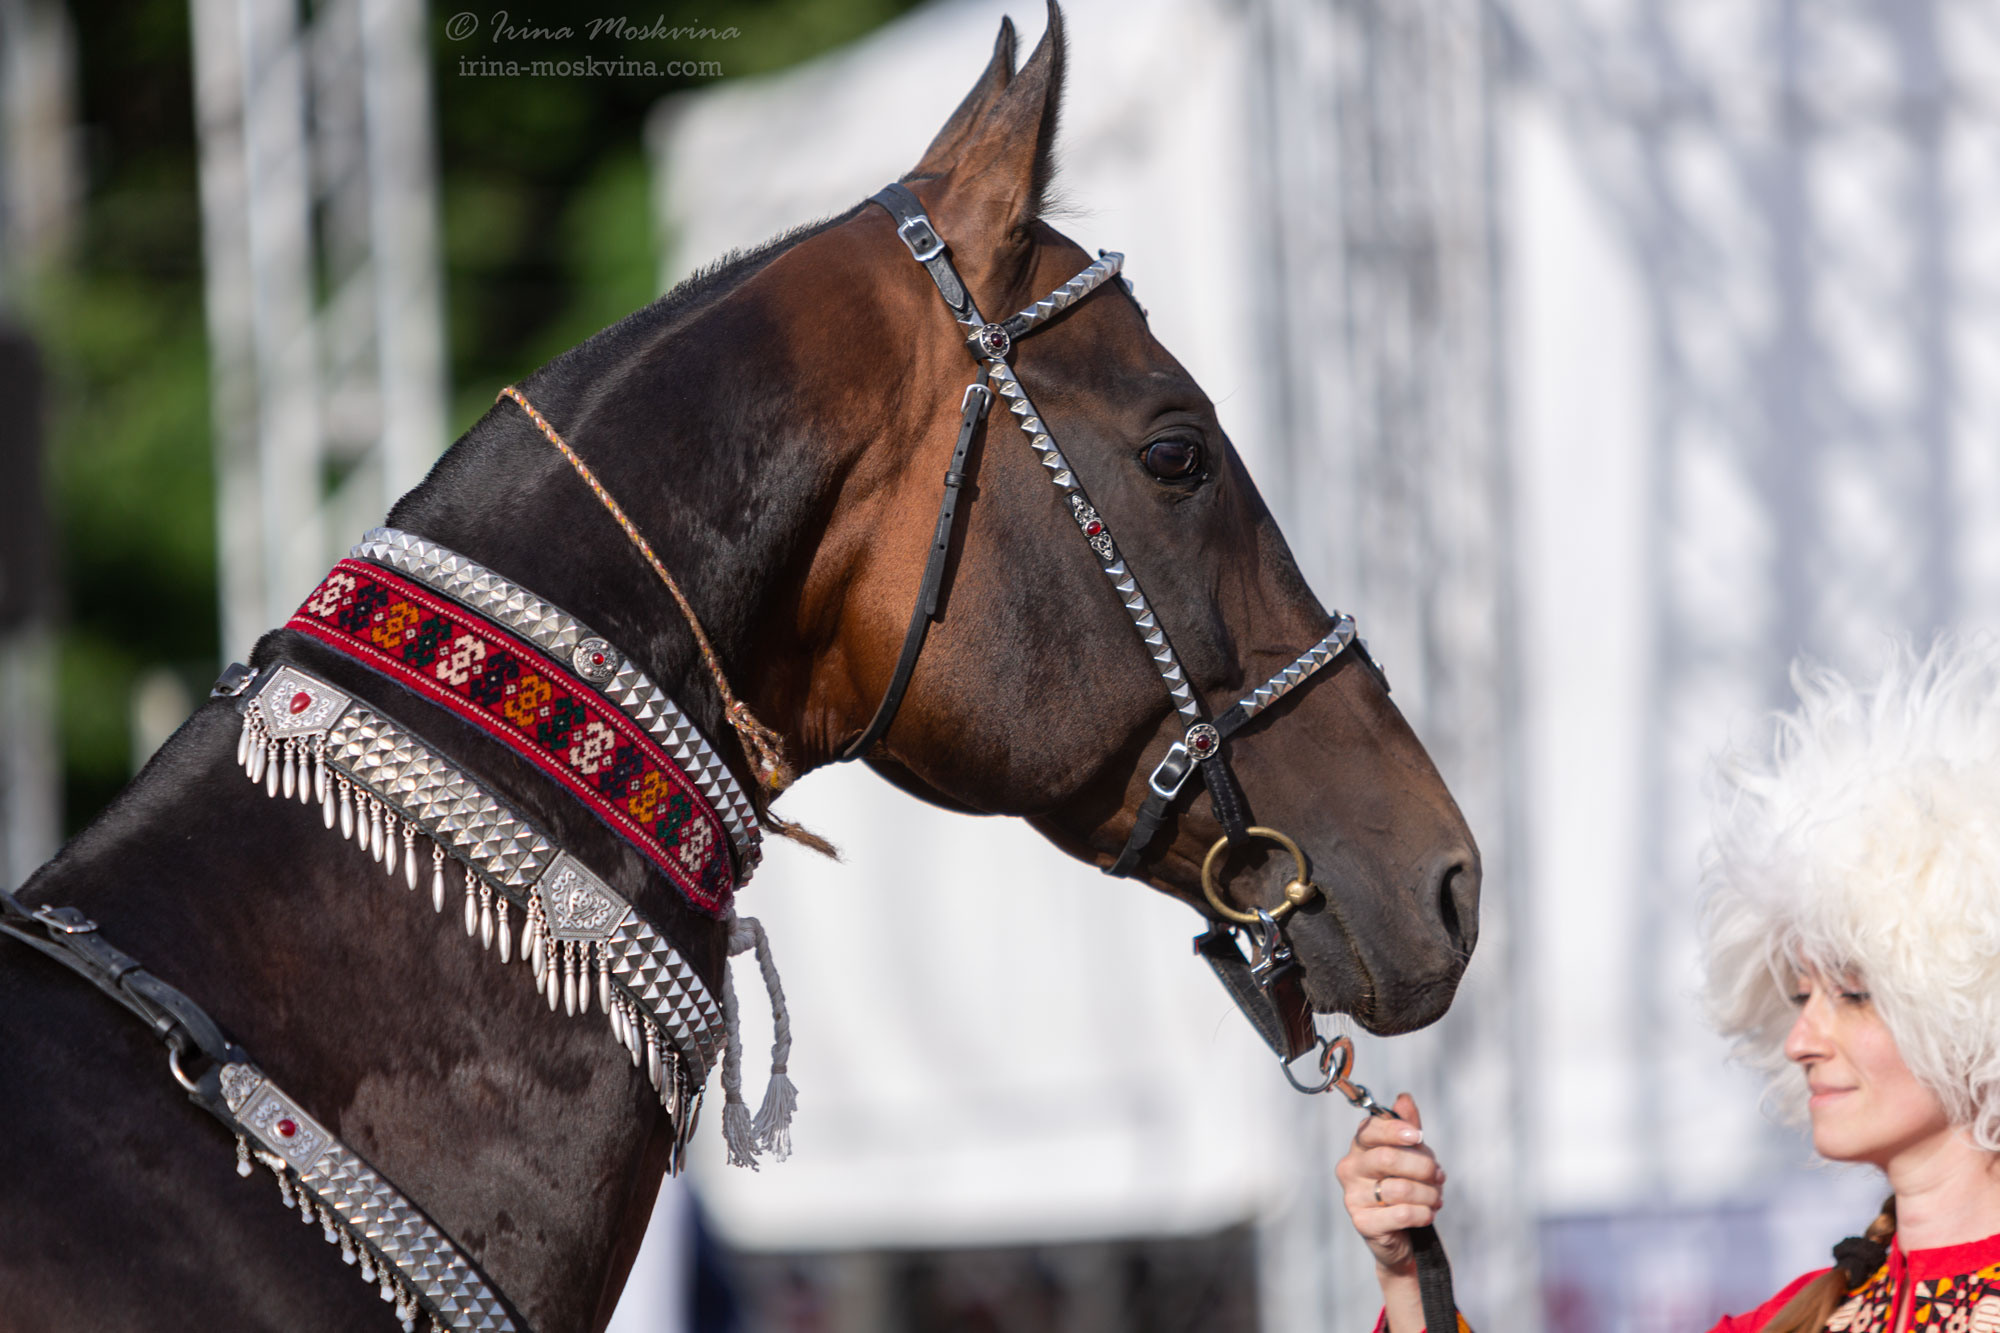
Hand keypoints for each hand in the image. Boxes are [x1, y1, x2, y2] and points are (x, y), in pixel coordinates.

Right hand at [1335, 1092, 1444, 1276]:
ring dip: (1429, 1194)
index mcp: (1360, 1146)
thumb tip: (1404, 1098)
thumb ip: (1407, 1126)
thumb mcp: (1411, 1154)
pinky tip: (1427, 1214)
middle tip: (1439, 1176)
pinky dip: (1423, 1214)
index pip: (1371, 1129)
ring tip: (1436, 1199)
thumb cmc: (1404, 1186)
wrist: (1401, 1234)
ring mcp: (1353, 1196)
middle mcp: (1350, 1168)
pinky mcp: (1362, 1222)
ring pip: (1399, 1188)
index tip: (1417, 1136)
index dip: (1396, 1130)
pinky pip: (1401, 1213)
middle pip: (1387, 1158)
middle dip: (1423, 1167)